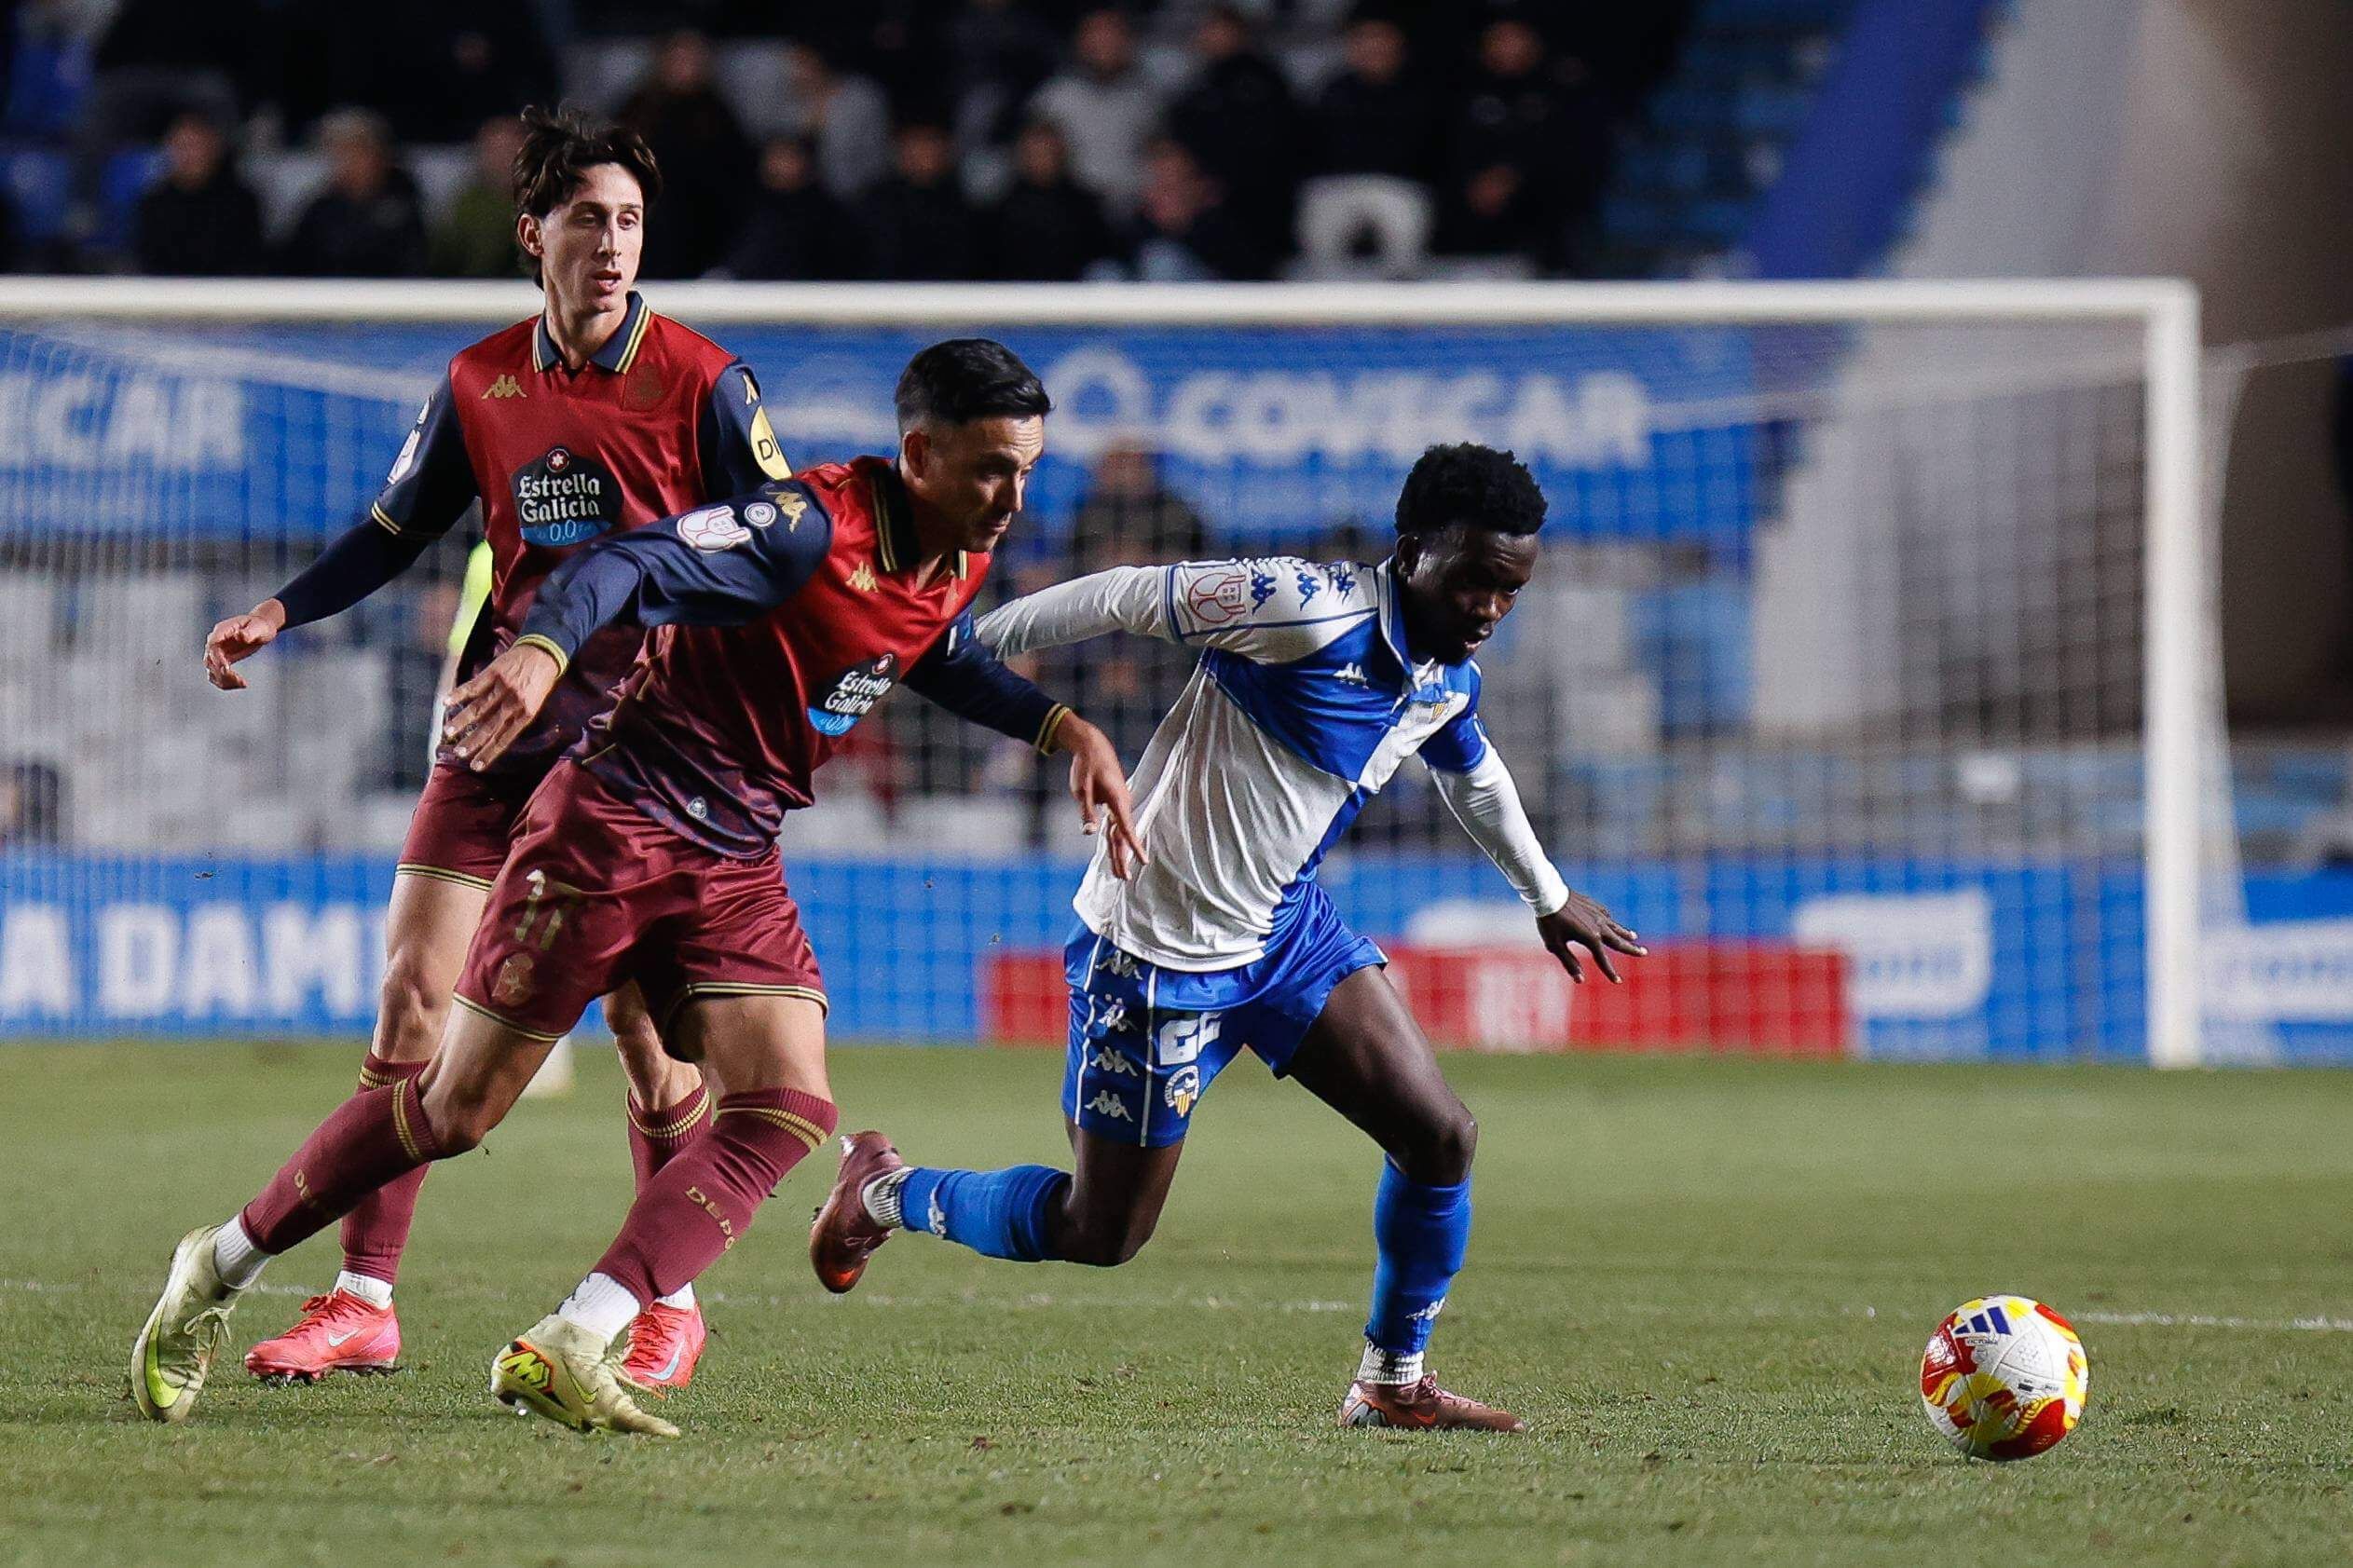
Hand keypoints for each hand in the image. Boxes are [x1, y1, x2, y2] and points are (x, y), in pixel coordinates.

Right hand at [202, 600, 286, 690]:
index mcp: (222, 630)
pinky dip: (225, 683)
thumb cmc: (260, 625)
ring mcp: (217, 652)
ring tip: (242, 684)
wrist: (260, 628)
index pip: (212, 646)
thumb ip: (249, 632)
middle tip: (240, 681)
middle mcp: (216, 641)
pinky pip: (217, 675)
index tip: (227, 669)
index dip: (217, 658)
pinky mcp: (221, 660)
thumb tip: (240, 635)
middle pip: (209, 660)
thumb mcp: (258, 627)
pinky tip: (240, 684)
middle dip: (222, 673)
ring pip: (212, 670)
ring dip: (224, 680)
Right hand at [441, 642, 562, 771]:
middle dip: (473, 742)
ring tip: (448, 732)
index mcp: (526, 715)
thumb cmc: (539, 681)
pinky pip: (474, 685)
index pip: (505, 739)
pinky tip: (446, 701)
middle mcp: (514, 703)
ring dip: (462, 721)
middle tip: (459, 753)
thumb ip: (517, 719)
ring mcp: (503, 687)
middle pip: (490, 727)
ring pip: (479, 708)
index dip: (489, 753)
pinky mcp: (495, 673)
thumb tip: (494, 734)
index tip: (475, 766)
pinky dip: (459, 693)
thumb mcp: (535, 704)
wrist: (544, 653)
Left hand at [1051, 714, 1144, 879]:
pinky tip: (1114, 854)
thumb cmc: (1087, 766)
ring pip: (1119, 834)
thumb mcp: (1082, 789)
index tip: (1144, 861)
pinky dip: (1114, 842)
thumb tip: (1089, 833)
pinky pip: (1115, 827)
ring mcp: (1117, 805)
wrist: (1092, 747)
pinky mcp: (1112, 805)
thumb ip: (1087, 811)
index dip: (1135, 846)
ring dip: (1119, 853)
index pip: (1127, 828)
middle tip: (1125, 878)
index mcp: (1117, 800)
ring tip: (1120, 873)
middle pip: (1123, 836)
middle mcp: (1121, 804)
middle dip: (1124, 858)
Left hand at [1537, 890, 1645, 983]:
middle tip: (1644, 952)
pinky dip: (1611, 922)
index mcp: (1591, 938)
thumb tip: (1580, 980)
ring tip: (1634, 937)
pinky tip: (1611, 923)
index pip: (1603, 960)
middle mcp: (1599, 926)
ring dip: (1625, 933)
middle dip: (1631, 949)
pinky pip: (1606, 915)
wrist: (1548, 895)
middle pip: (1619, 941)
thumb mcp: (1555, 946)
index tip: (1618, 981)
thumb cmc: (1550, 922)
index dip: (1610, 972)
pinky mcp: (1594, 905)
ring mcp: (1598, 914)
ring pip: (1615, 926)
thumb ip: (1569, 963)